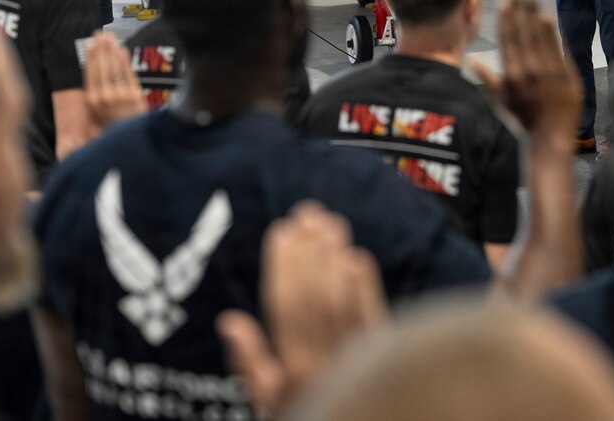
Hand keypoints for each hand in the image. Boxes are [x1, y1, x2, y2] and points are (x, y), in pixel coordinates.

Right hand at [84, 31, 145, 129]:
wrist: (130, 143)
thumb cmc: (112, 128)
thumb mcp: (96, 114)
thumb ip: (95, 95)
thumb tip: (93, 74)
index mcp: (92, 100)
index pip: (90, 73)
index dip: (91, 56)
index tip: (91, 43)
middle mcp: (104, 96)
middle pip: (102, 67)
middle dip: (102, 48)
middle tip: (101, 34)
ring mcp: (120, 95)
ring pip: (114, 68)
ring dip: (112, 51)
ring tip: (111, 37)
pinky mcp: (135, 96)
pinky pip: (128, 74)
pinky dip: (124, 61)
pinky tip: (122, 50)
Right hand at [218, 202, 385, 418]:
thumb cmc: (299, 413)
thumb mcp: (265, 399)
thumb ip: (249, 363)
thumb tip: (230, 320)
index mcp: (290, 371)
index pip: (285, 308)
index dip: (283, 266)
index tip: (281, 229)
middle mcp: (323, 365)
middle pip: (315, 298)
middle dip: (310, 252)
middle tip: (308, 213)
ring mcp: (355, 361)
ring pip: (343, 303)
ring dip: (336, 259)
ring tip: (331, 224)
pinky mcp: (383, 360)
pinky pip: (373, 320)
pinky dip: (366, 288)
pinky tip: (359, 258)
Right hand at [471, 0, 580, 141]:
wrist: (550, 137)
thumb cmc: (523, 119)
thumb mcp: (501, 100)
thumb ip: (487, 77)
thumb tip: (470, 59)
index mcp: (511, 75)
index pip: (507, 40)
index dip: (506, 19)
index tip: (504, 1)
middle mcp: (529, 71)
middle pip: (523, 32)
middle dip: (521, 9)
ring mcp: (549, 72)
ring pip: (541, 36)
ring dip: (535, 14)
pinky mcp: (567, 75)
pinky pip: (558, 47)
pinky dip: (553, 32)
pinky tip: (548, 16)